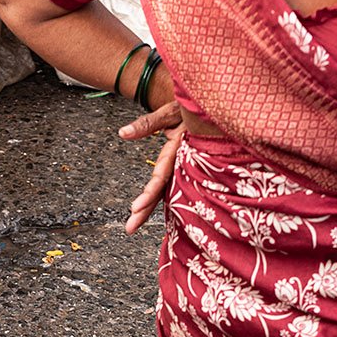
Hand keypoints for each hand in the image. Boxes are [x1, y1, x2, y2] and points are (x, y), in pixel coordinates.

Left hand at [119, 100, 184, 232]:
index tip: (135, 208)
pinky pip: (176, 186)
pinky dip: (165, 199)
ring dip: (151, 209)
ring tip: (133, 224)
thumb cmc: (191, 108)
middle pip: (164, 191)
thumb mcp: (169, 112)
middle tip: (130, 228)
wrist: (214, 108)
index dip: (150, 193)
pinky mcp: (188, 168)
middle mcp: (184, 164)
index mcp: (179, 150)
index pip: (162, 176)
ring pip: (170, 192)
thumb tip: (122, 133)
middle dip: (146, 211)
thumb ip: (146, 124)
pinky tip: (152, 211)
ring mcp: (188, 168)